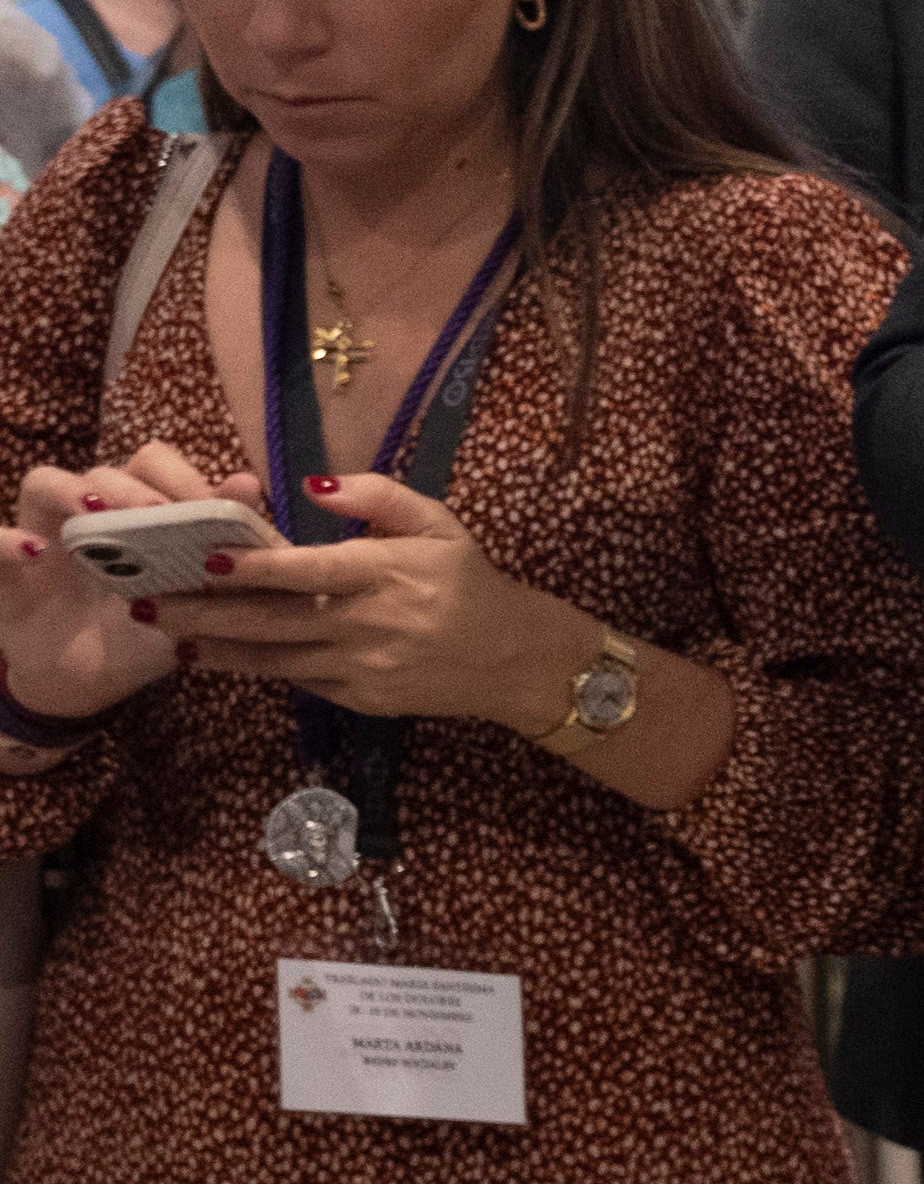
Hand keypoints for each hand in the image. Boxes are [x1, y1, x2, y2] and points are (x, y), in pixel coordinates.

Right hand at [0, 445, 221, 723]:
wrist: (86, 685)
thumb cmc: (143, 637)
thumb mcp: (190, 605)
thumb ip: (220, 554)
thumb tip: (250, 487)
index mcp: (138, 515)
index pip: (154, 466)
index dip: (181, 476)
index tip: (210, 505)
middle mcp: (88, 515)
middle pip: (105, 470)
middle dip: (133, 486)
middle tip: (159, 514)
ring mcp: (42, 534)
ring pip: (44, 481)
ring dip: (73, 492)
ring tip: (100, 516)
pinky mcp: (4, 569)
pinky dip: (6, 542)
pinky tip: (35, 552)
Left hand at [153, 476, 568, 720]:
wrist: (515, 659)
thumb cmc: (469, 582)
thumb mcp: (439, 523)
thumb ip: (379, 496)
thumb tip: (314, 483)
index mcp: (385, 573)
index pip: (305, 570)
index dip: (251, 568)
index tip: (202, 560)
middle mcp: (369, 624)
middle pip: (272, 622)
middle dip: (204, 615)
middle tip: (147, 605)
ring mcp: (364, 668)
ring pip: (274, 659)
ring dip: (215, 648)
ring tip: (167, 634)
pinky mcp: (363, 700)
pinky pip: (299, 680)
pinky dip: (255, 668)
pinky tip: (218, 658)